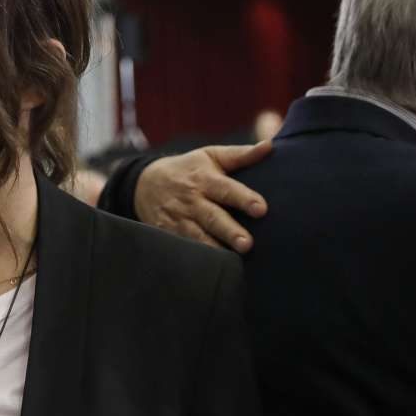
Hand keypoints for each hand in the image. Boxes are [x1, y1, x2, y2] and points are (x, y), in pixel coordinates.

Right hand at [133, 141, 272, 251]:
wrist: (144, 184)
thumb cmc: (188, 169)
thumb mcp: (210, 155)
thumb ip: (241, 155)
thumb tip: (271, 146)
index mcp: (204, 179)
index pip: (226, 189)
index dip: (244, 198)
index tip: (261, 209)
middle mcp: (191, 200)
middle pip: (212, 217)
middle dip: (229, 231)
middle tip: (247, 244)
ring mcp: (178, 219)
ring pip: (197, 236)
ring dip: (214, 249)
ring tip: (232, 262)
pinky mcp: (168, 234)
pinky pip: (183, 247)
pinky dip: (196, 258)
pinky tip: (211, 269)